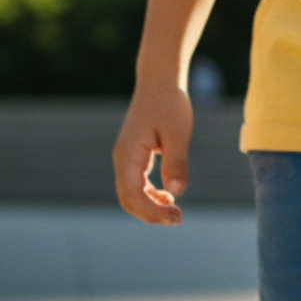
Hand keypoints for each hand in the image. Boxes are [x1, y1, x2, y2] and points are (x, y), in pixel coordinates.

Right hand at [113, 78, 192, 224]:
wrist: (159, 81)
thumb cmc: (170, 104)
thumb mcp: (178, 133)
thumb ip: (176, 163)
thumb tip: (175, 193)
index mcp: (128, 155)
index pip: (133, 195)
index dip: (151, 211)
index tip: (175, 218)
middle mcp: (122, 159)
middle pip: (128, 199)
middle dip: (150, 214)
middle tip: (178, 219)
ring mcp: (125, 158)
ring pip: (130, 193)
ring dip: (150, 206)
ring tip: (175, 212)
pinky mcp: (133, 155)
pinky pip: (135, 184)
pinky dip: (149, 195)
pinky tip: (167, 197)